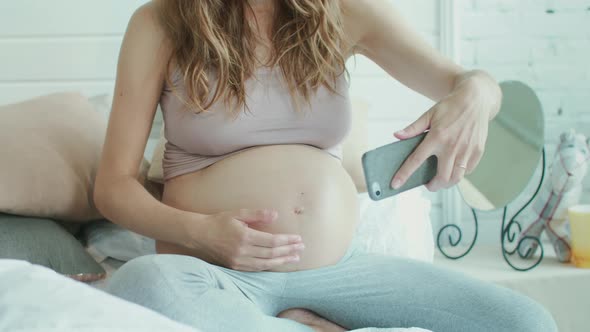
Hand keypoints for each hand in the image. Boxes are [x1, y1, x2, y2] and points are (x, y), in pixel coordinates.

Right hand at [197, 209, 303, 270]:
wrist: (199, 235)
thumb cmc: (219, 222)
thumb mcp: (238, 213)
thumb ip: (257, 214)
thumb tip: (275, 215)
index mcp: (245, 237)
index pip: (272, 241)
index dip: (287, 241)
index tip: (298, 239)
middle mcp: (243, 251)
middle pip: (272, 253)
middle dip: (289, 251)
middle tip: (301, 248)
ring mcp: (239, 261)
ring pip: (266, 263)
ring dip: (282, 261)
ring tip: (295, 258)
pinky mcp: (236, 267)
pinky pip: (257, 268)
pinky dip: (270, 266)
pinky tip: (278, 263)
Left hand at [391, 70, 500, 191]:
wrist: (476, 99)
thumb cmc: (450, 106)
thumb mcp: (429, 114)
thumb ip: (413, 128)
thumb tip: (397, 135)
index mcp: (437, 137)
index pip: (416, 160)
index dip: (404, 174)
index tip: (395, 184)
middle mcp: (452, 146)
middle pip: (442, 177)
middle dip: (433, 186)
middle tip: (428, 184)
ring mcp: (467, 150)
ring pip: (456, 178)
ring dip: (446, 184)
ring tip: (440, 180)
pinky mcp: (477, 151)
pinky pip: (467, 171)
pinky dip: (459, 174)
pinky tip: (453, 169)